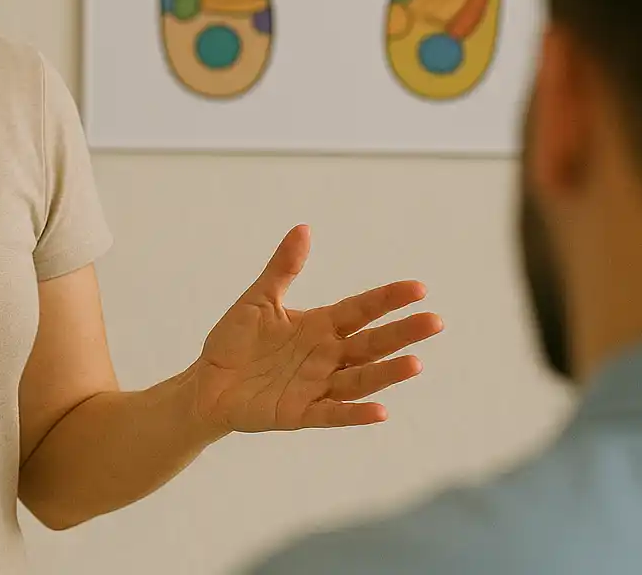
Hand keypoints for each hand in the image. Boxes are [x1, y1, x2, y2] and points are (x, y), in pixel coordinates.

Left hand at [189, 225, 443, 434]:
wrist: (207, 383)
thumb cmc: (234, 341)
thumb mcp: (259, 299)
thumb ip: (283, 268)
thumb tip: (304, 228)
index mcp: (319, 326)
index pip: (361, 310)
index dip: (388, 299)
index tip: (419, 288)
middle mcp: (326, 356)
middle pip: (371, 343)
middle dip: (402, 333)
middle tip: (435, 321)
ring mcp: (316, 386)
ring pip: (360, 379)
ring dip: (387, 373)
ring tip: (416, 363)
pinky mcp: (301, 413)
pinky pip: (333, 414)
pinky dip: (356, 414)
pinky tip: (381, 411)